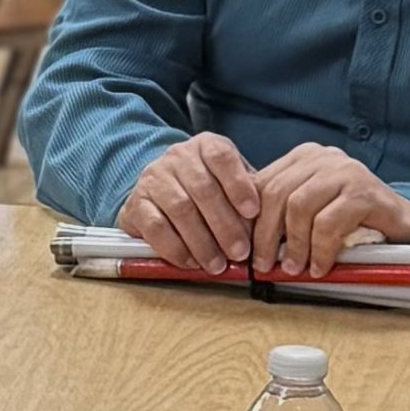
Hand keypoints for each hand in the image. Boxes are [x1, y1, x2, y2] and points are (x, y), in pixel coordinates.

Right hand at [119, 132, 264, 274]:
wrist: (158, 188)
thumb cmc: (206, 188)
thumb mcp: (230, 182)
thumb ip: (249, 197)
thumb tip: (273, 226)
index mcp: (205, 146)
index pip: (222, 157)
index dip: (238, 184)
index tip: (253, 212)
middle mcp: (177, 156)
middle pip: (202, 188)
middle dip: (224, 224)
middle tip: (240, 252)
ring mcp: (153, 178)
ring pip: (180, 209)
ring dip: (202, 241)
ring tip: (218, 264)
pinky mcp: (136, 203)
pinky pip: (156, 227)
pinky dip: (176, 248)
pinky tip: (191, 262)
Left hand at [244, 144, 409, 275]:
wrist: (406, 231)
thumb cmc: (353, 226)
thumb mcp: (311, 214)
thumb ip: (281, 216)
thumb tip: (241, 238)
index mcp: (304, 157)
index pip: (261, 183)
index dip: (248, 220)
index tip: (242, 250)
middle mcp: (325, 157)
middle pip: (276, 193)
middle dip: (265, 234)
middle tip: (264, 266)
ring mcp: (348, 171)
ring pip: (299, 205)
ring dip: (293, 244)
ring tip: (295, 269)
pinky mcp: (368, 192)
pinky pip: (329, 222)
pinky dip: (319, 250)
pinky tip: (320, 267)